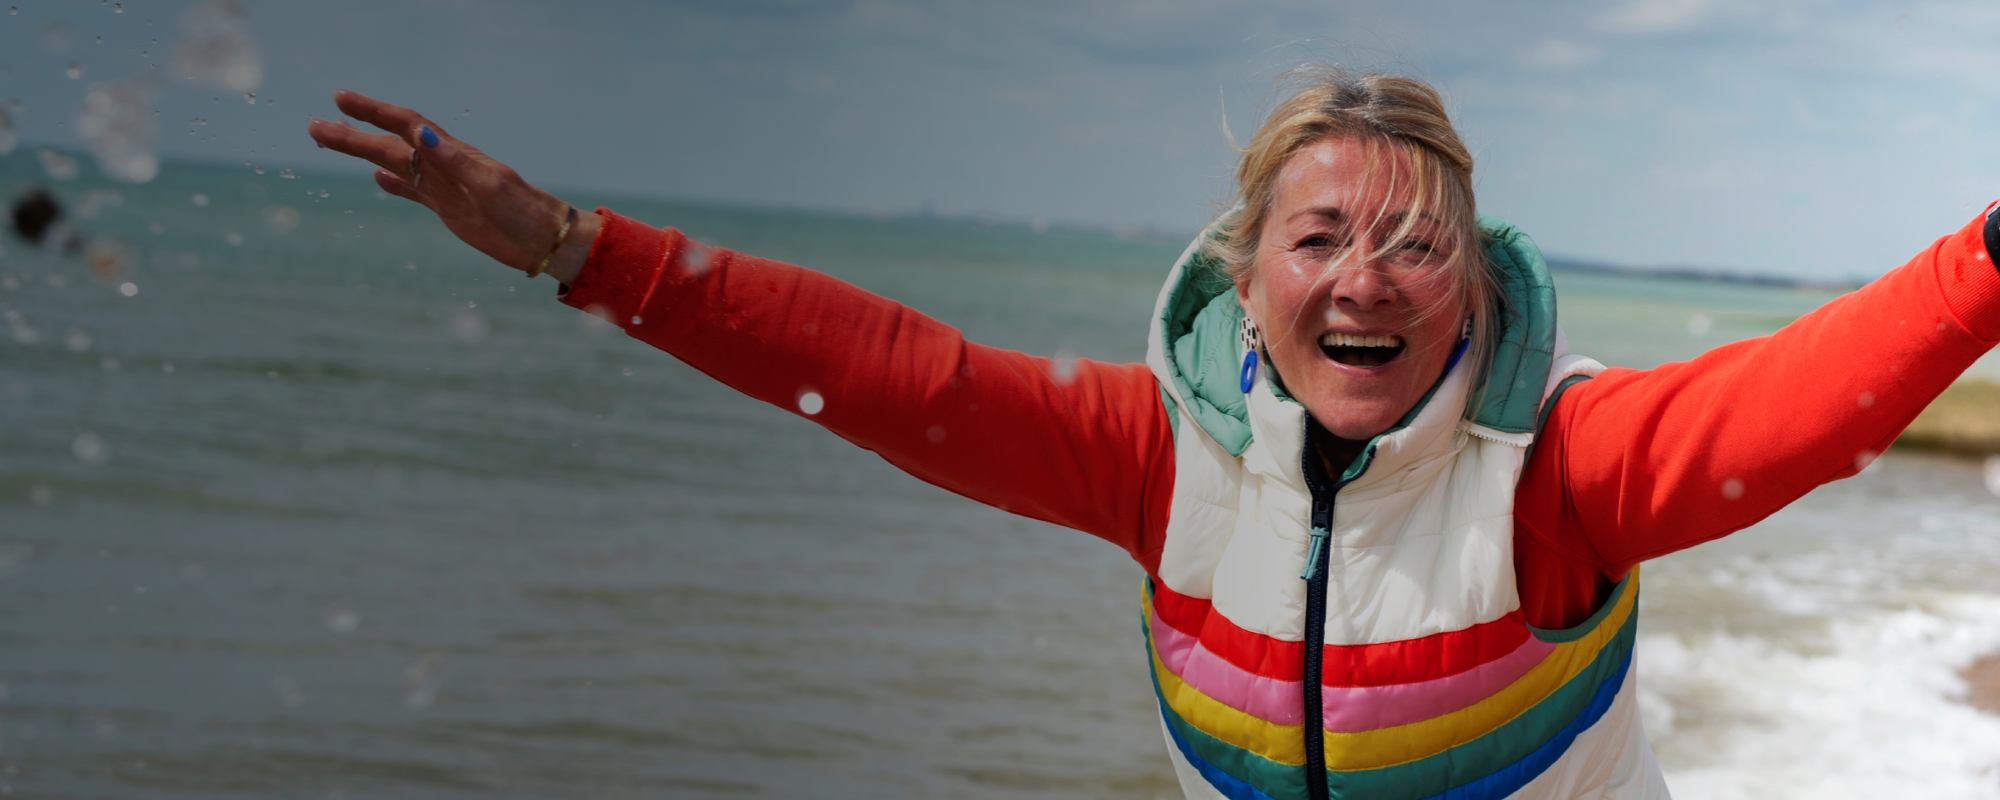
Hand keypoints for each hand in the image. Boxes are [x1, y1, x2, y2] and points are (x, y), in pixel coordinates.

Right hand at [307, 90, 598, 282]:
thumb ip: (454, 160)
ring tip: (330, 141)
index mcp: (453, 155)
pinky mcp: (449, 210)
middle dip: (352, 135)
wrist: (545, 240)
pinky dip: (394, 184)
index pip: (405, 125)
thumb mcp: (490, 185)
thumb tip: (419, 132)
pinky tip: (377, 180)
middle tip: (314, 125)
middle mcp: (444, 166)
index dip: (373, 111)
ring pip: (395, 165)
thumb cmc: (524, 211)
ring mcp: (445, 188)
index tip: (341, 100)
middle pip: (389, 145)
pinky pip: (415, 191)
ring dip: (363, 153)